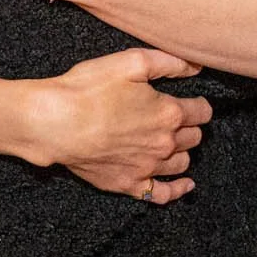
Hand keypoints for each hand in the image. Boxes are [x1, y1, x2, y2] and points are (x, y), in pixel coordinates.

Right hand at [27, 46, 211, 202]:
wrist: (55, 122)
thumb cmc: (88, 89)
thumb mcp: (131, 62)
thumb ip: (169, 62)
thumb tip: (195, 66)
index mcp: (168, 113)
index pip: (201, 112)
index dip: (199, 104)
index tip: (194, 101)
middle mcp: (164, 143)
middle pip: (194, 138)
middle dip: (190, 127)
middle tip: (178, 119)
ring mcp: (147, 167)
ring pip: (182, 163)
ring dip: (183, 152)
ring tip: (174, 143)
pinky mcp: (128, 184)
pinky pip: (162, 194)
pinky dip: (178, 190)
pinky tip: (185, 185)